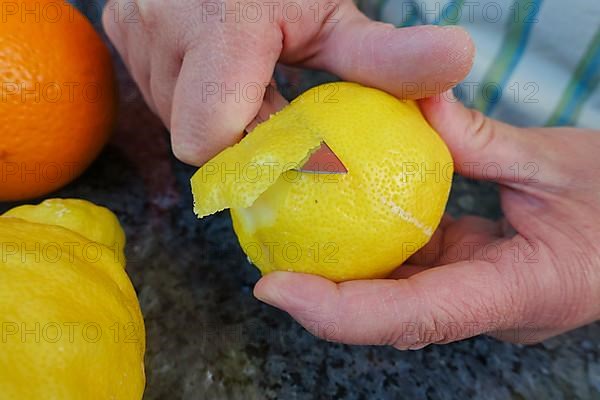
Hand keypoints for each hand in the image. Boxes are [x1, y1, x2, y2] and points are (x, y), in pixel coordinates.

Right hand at [103, 0, 473, 165]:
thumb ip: (387, 55)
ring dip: (216, 117)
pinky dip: (192, 96)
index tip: (290, 141)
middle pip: (193, 137)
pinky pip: (157, 94)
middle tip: (274, 106)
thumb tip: (458, 60)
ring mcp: (132, 26)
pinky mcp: (119, 30)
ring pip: (173, 120)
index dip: (251, 155)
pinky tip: (222, 71)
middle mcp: (160, 24)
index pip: (211, 140)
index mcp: (221, 26)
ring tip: (250, 81)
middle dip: (238, 137)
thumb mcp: (337, 15)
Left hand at [254, 92, 599, 348]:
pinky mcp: (468, 274)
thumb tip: (413, 105)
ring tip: (291, 237)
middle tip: (266, 261)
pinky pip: (412, 265)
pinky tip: (347, 209)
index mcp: (514, 294)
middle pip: (390, 314)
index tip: (276, 289)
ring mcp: (474, 294)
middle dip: (324, 297)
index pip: (413, 316)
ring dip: (344, 271)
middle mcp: (484, 307)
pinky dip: (376, 242)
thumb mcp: (554, 163)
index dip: (338, 312)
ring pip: (396, 293)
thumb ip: (479, 139)